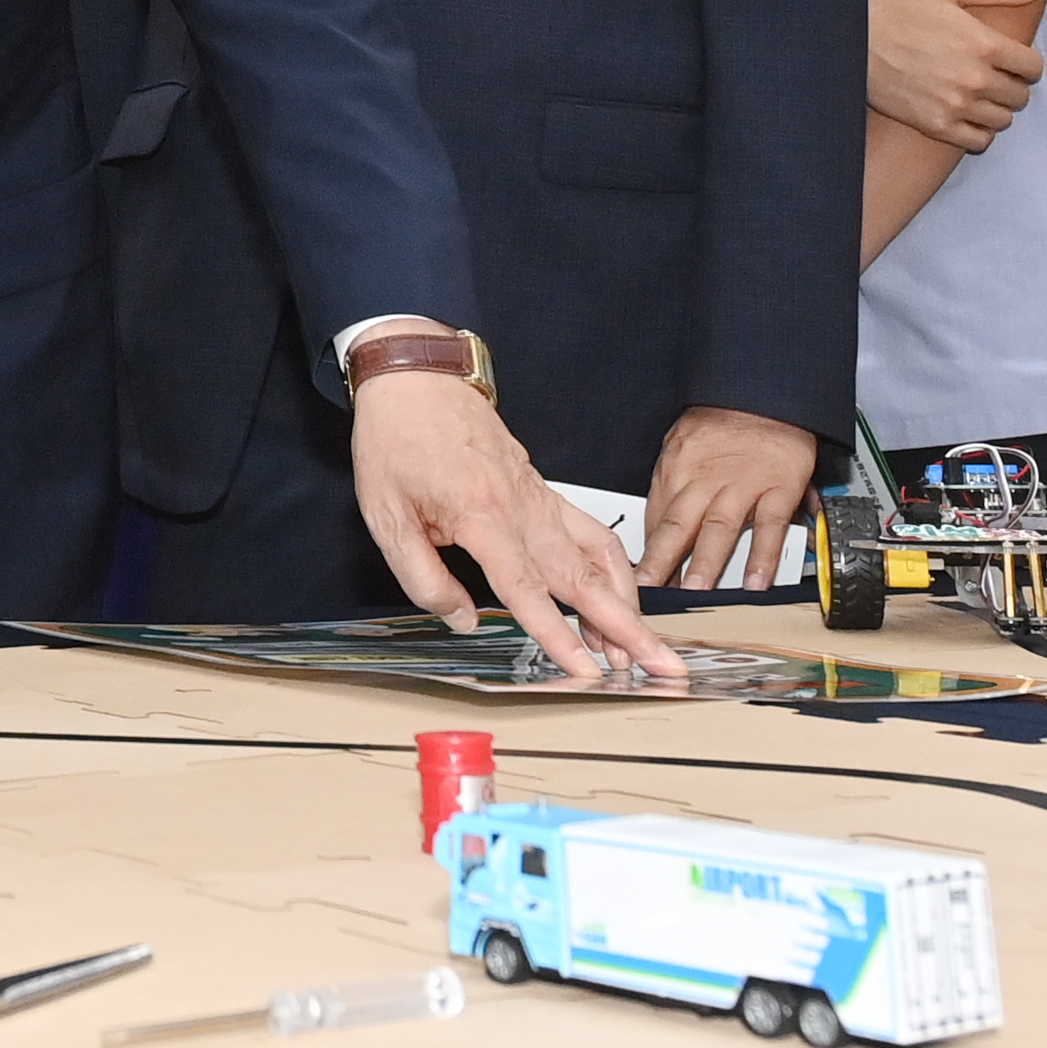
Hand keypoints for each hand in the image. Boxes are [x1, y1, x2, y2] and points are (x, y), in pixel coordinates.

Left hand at [347, 371, 685, 679]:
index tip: (587, 670)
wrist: (416, 377)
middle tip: (659, 664)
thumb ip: (424, 578)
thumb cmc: (398, 439)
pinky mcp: (543, 489)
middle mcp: (523, 507)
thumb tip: (461, 620)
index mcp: (482, 516)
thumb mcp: (387, 517)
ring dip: (624, 601)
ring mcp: (540, 496)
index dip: (560, 635)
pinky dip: (613, 564)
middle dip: (628, 627)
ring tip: (636, 643)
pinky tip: (617, 589)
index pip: (529, 590)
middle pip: (584, 578)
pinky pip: (590, 530)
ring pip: (598, 554)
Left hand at [638, 407, 817, 591]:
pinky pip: (770, 525)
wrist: (762, 391)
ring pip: (719, 528)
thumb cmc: (720, 421)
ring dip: (706, 563)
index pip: (655, 521)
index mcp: (675, 471)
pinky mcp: (778, 486)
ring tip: (696, 593)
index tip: (638, 584)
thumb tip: (656, 531)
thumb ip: (671, 490)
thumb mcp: (680, 448)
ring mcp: (742, 485)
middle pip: (677, 526)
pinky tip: (756, 581)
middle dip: (662, 564)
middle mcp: (705, 480)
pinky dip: (763, 555)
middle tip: (652, 595)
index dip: (645, 556)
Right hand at [867, 0, 1044, 151]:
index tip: (1016, 62)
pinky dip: (980, 130)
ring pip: (1003, 120)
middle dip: (1014, 85)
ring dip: (997, 108)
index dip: (1028, 63)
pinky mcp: (936, 126)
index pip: (1033, 67)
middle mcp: (975, 78)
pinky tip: (968, 115)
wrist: (852, 45)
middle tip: (996, 77)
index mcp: (983, 44)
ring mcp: (956, 106)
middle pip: (1020, 96)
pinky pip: (979, 139)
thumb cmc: (898, 11)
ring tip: (981, 96)